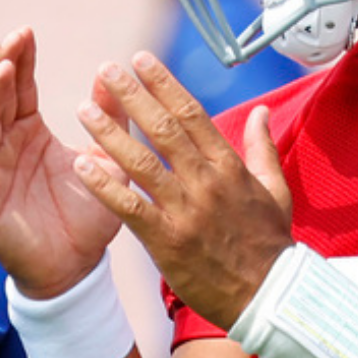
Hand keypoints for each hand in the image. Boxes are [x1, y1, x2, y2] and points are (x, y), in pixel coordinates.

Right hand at [0, 28, 122, 298]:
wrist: (77, 269)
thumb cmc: (88, 216)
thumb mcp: (106, 161)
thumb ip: (110, 121)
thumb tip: (112, 74)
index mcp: (30, 133)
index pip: (20, 87)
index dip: (21, 59)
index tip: (27, 31)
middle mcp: (5, 146)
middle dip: (3, 65)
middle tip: (14, 39)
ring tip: (5, 69)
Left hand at [72, 52, 292, 328]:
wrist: (269, 298)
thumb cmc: (270, 246)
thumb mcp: (276, 191)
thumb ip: (263, 148)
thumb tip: (261, 111)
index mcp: (229, 167)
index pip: (192, 114)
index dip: (165, 84)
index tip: (142, 60)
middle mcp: (207, 182)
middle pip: (164, 129)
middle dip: (133, 96)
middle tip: (107, 69)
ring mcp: (187, 212)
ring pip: (142, 163)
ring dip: (110, 134)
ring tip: (83, 109)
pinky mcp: (168, 242)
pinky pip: (131, 207)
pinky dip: (105, 185)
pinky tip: (81, 166)